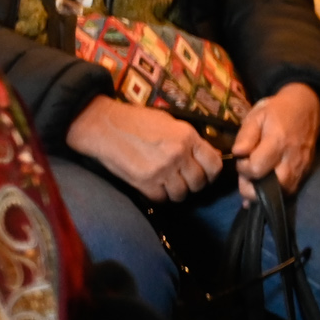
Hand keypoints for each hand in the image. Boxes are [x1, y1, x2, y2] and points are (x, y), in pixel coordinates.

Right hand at [66, 96, 224, 201]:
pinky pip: (161, 199)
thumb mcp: (170, 122)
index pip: (214, 164)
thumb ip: (190, 140)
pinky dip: (160, 196)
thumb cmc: (137, 121)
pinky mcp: (144, 182)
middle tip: (186, 182)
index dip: (212, 173)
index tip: (206, 175)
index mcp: (188, 137)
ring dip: (178, 192)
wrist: (104, 126)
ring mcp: (162, 170)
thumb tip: (207, 154)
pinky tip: (156, 188)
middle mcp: (178, 155)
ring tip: (170, 186)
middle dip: (195, 184)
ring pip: (181, 194)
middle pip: (199, 182)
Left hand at [231, 83, 319, 195]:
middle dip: (254, 188)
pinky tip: (267, 187)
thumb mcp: (257, 116)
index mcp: (278, 141)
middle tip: (247, 177)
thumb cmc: (278, 110)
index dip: (243, 168)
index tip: (242, 159)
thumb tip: (238, 153)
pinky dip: (278, 192)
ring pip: (284, 192)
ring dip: (267, 193)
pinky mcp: (307, 170)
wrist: (307, 107)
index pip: (257, 168)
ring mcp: (302, 166)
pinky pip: (292, 190)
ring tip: (256, 183)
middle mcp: (292, 157)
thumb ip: (246, 135)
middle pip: (273, 188)